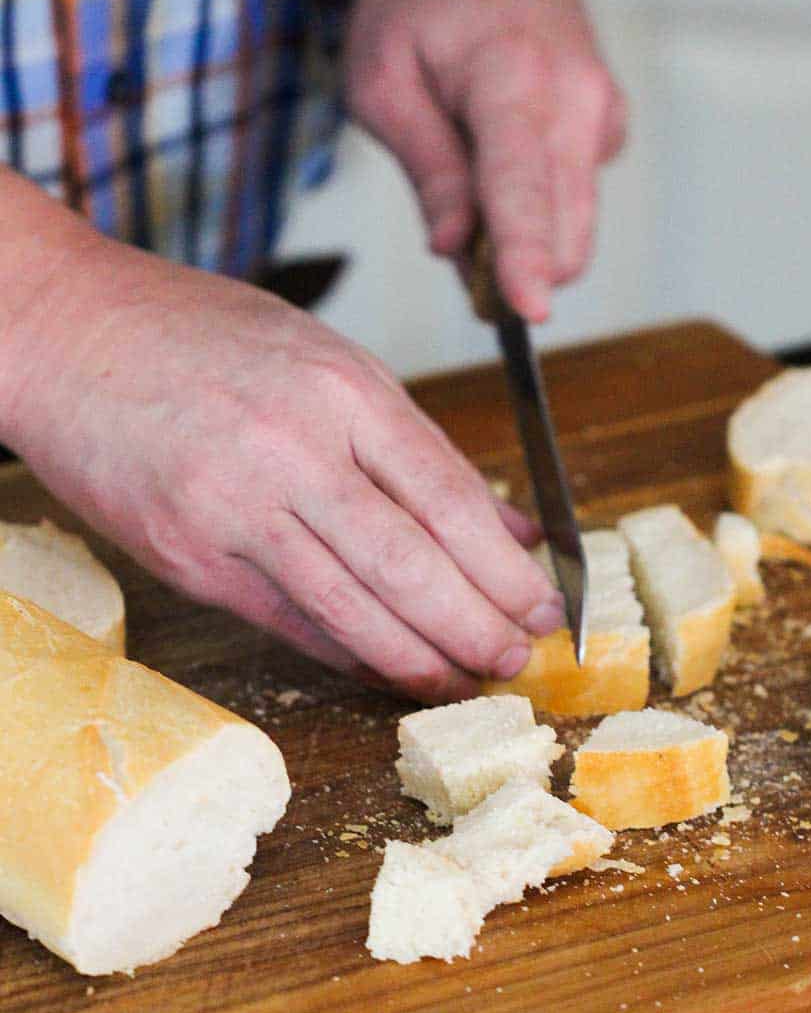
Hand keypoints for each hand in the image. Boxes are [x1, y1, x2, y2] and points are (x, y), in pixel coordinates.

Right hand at [5, 235, 564, 700]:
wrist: (64, 334)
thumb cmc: (196, 334)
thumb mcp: (322, 359)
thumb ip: (411, 446)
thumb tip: (503, 526)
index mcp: (339, 388)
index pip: (449, 496)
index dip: (506, 567)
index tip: (544, 602)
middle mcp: (291, 450)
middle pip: (411, 564)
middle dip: (479, 625)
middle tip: (518, 658)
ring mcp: (233, 510)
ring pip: (353, 608)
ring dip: (420, 658)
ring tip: (465, 678)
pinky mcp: (188, 559)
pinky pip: (288, 623)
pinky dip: (348, 652)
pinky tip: (386, 668)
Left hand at [345, 0, 626, 321]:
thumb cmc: (417, 1)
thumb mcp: (380, 81)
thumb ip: (427, 169)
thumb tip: (454, 249)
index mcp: (512, 76)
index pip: (521, 186)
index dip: (522, 256)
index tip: (528, 310)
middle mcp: (576, 97)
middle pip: (564, 231)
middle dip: (512, 270)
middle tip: (452, 246)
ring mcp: (603, 112)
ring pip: (576, 228)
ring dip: (524, 245)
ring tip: (467, 197)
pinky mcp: (609, 126)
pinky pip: (576, 201)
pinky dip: (538, 212)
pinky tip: (499, 159)